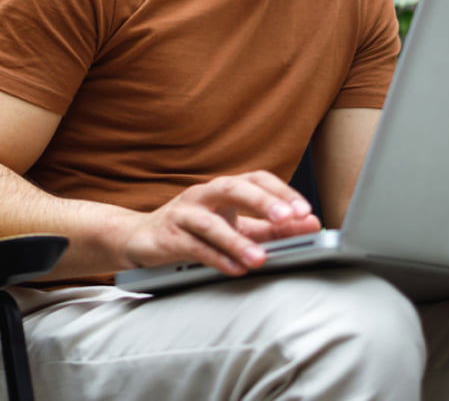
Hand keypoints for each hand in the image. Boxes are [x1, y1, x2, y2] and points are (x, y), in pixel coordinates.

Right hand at [120, 171, 320, 276]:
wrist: (139, 238)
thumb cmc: (193, 230)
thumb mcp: (234, 227)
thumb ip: (270, 229)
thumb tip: (309, 225)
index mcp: (222, 189)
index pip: (256, 179)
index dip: (281, 192)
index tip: (304, 211)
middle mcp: (203, 195)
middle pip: (233, 188)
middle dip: (262, 202)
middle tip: (287, 219)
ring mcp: (183, 213)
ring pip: (210, 222)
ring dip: (237, 240)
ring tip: (260, 258)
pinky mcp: (167, 236)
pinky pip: (193, 246)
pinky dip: (215, 258)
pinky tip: (234, 269)